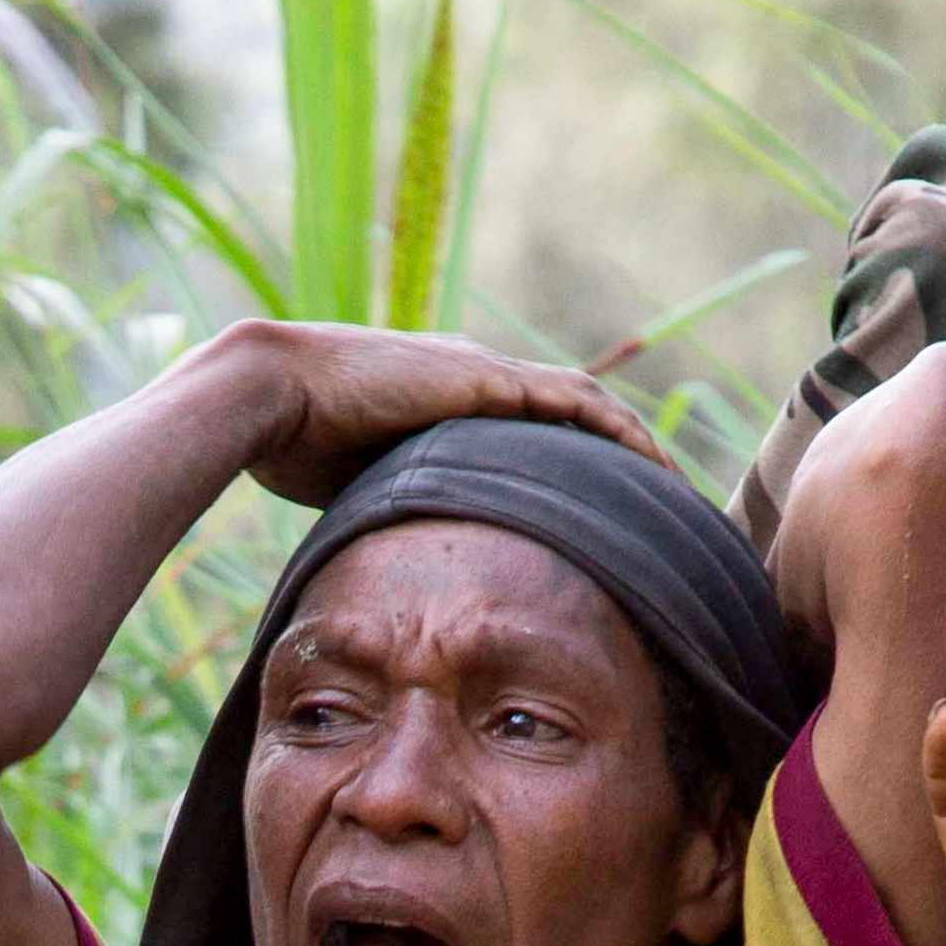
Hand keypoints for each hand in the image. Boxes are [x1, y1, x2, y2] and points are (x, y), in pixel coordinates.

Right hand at [201, 317, 667, 506]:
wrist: (271, 396)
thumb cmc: (292, 443)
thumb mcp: (358, 487)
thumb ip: (392, 509)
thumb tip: (395, 571)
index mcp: (450, 402)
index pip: (533, 431)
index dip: (576, 466)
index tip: (609, 512)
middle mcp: (478, 378)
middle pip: (573, 414)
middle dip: (621, 457)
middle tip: (663, 504)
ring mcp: (486, 374)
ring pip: (586, 405)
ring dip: (633, 446)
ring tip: (674, 490)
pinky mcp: (489, 382)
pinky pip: (576, 405)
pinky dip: (617, 434)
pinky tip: (651, 466)